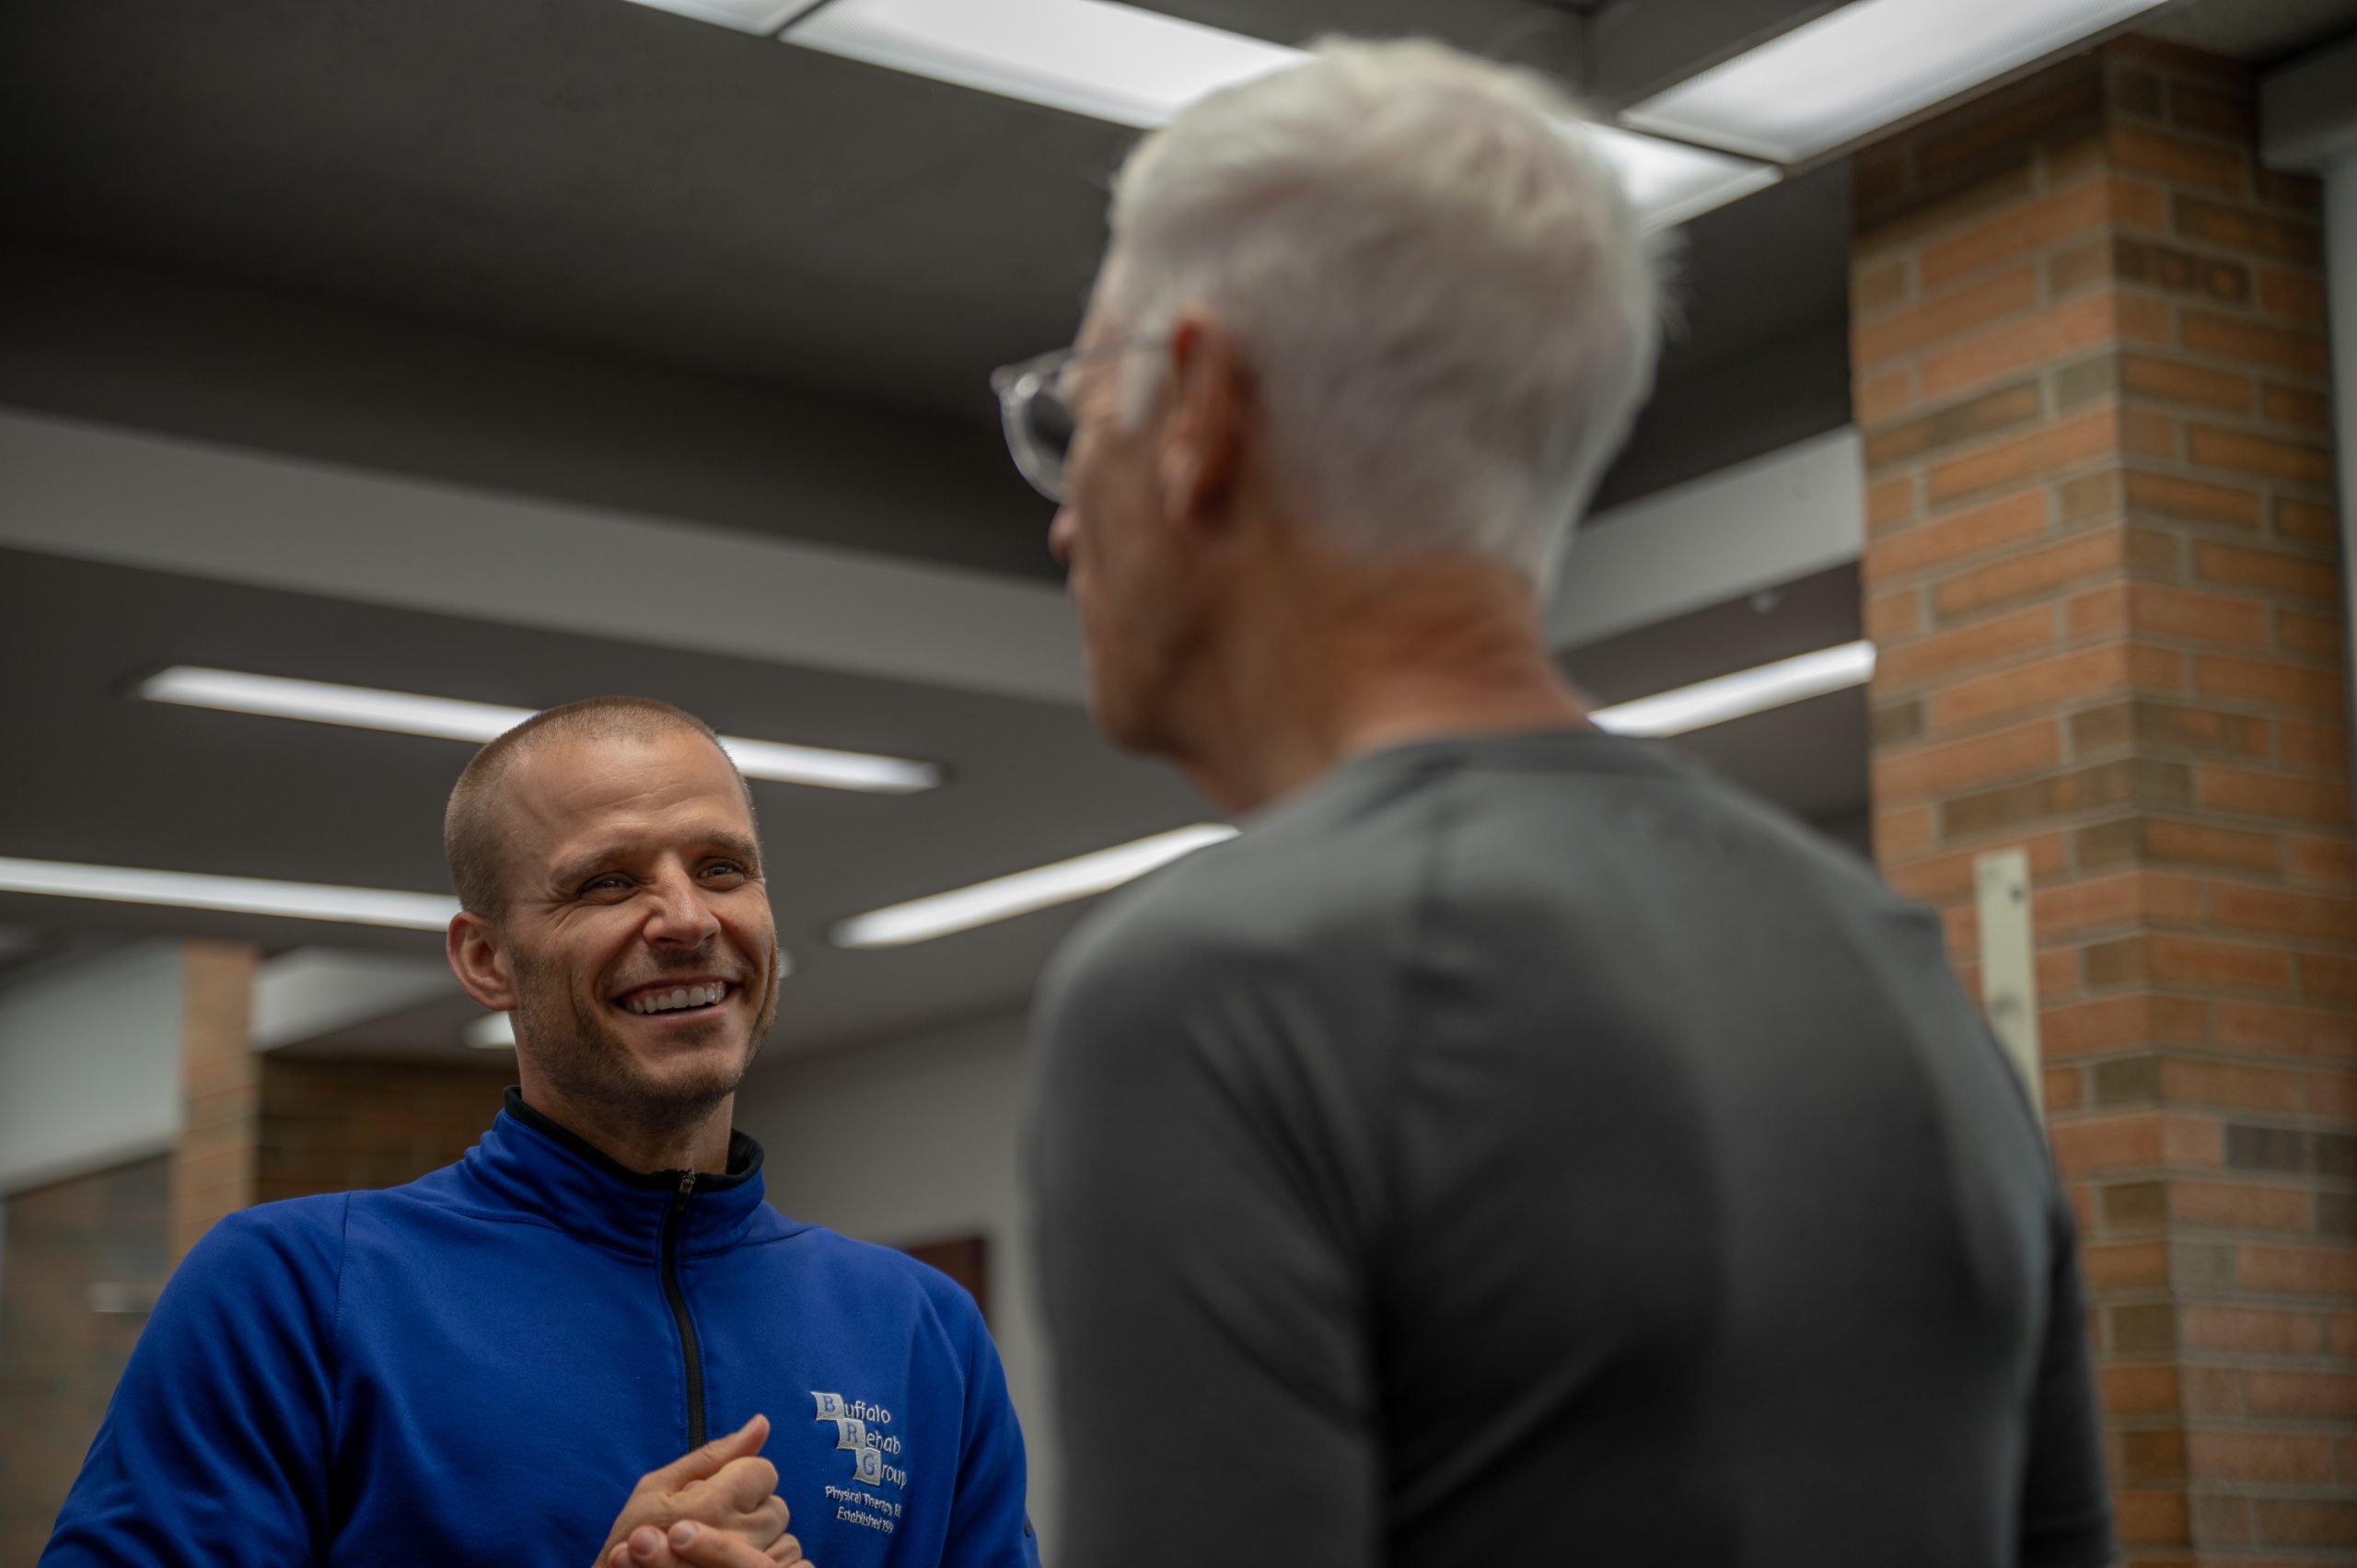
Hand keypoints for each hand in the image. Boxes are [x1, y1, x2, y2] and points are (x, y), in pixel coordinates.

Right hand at [596, 1415, 804, 1567]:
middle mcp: (734, 1540)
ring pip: (781, 1540)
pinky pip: (782, 1566)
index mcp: (710, 1507)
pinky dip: (763, 1563)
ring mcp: (741, 1566)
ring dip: (755, 1540)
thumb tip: (762, 1422)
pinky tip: (733, 1563)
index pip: (764, 1472)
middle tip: (713, 1524)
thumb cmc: (630, 1541)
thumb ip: (713, 1455)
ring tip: (718, 1548)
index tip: (718, 1495)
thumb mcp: (656, 1488)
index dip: (742, 1478)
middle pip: (777, 1507)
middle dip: (749, 1511)